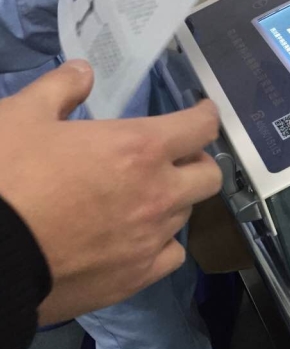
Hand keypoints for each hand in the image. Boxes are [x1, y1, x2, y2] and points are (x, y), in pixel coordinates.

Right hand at [0, 61, 222, 323]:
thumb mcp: (22, 116)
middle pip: (209, 176)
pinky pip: (171, 255)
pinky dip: (162, 244)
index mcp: (140, 148)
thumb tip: (83, 72)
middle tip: (175, 159)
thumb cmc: (5, 177)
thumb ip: (61, 88)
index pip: (200, 127)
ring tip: (145, 198)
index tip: (204, 113)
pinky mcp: (138, 277)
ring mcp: (152, 238)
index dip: (207, 116)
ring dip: (174, 200)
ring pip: (186, 214)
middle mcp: (159, 193)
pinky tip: (140, 240)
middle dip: (198, 162)